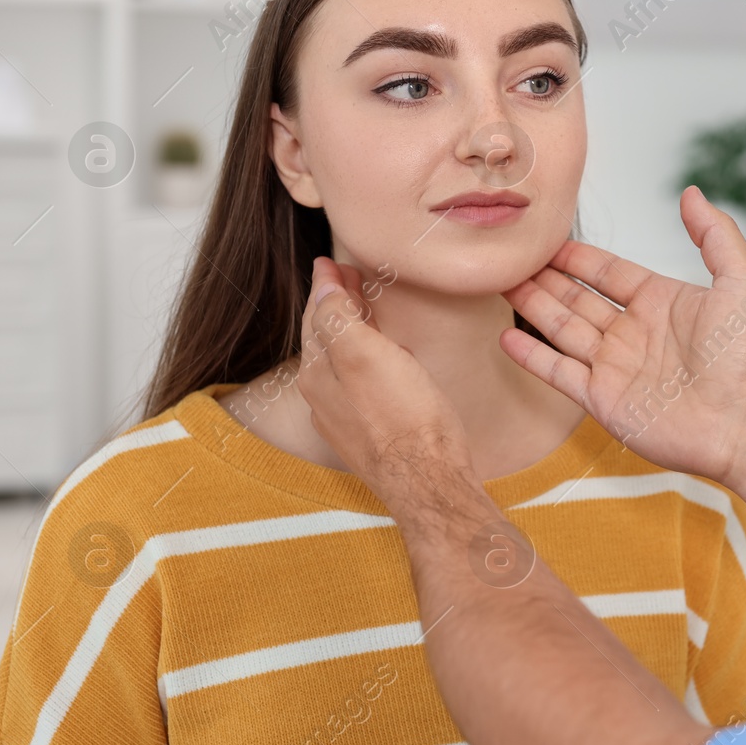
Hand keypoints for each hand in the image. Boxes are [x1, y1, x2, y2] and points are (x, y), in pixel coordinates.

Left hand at [297, 257, 494, 528]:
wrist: (429, 482)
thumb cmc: (405, 419)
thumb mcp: (367, 354)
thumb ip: (339, 317)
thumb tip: (322, 286)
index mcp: (318, 374)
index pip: (316, 316)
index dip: (325, 285)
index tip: (330, 261)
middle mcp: (324, 398)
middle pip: (326, 340)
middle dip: (335, 306)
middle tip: (348, 278)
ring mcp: (347, 420)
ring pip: (343, 364)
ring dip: (351, 333)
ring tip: (367, 312)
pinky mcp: (373, 436)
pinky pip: (361, 389)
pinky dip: (368, 363)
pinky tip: (389, 363)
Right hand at [501, 186, 745, 484]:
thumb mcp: (741, 279)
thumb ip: (715, 234)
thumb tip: (692, 193)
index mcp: (662, 304)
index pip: (610, 273)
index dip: (579, 257)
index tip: (548, 240)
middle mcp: (635, 334)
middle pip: (578, 299)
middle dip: (546, 279)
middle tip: (513, 259)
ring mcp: (617, 369)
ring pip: (563, 330)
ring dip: (533, 308)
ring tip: (502, 285)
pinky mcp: (604, 401)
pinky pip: (559, 374)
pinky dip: (532, 357)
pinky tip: (507, 338)